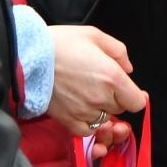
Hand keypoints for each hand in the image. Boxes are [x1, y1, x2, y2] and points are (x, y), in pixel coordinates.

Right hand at [47, 25, 147, 148]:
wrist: (29, 57)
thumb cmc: (61, 43)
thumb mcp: (95, 35)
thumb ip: (118, 51)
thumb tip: (128, 69)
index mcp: (112, 77)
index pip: (137, 102)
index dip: (134, 96)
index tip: (129, 91)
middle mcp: (101, 98)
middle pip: (120, 109)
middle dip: (116, 99)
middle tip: (101, 85)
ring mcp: (84, 112)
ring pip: (104, 119)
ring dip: (101, 110)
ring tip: (88, 95)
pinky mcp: (67, 120)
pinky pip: (87, 131)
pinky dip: (87, 123)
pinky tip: (81, 109)